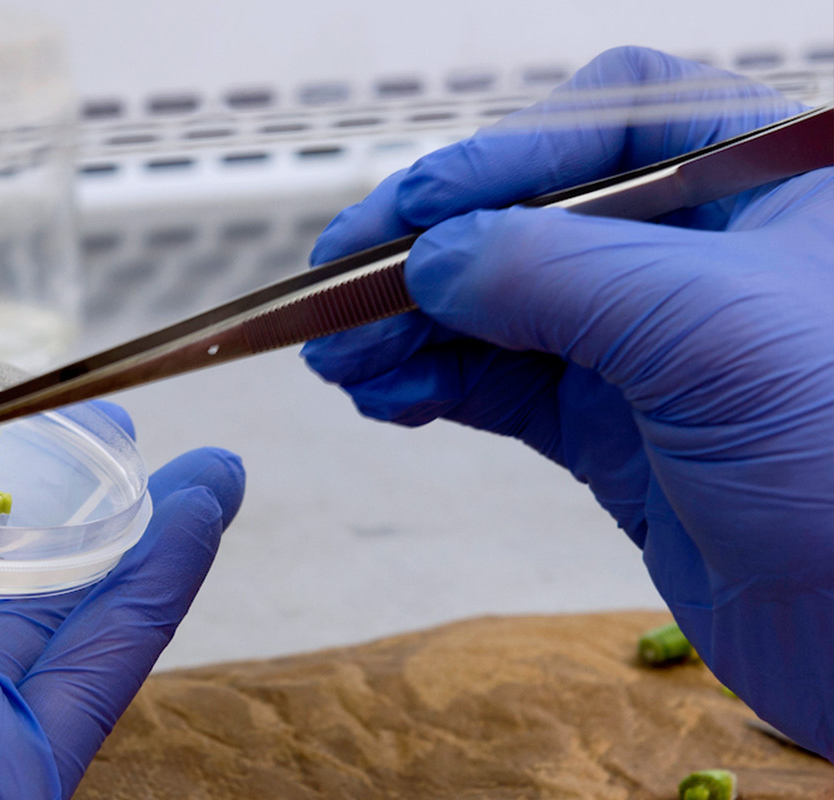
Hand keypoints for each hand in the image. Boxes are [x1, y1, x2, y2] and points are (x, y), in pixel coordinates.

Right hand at [301, 46, 831, 757]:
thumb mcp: (711, 334)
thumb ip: (555, 273)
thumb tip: (430, 257)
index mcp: (769, 185)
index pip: (616, 117)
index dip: (502, 152)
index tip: (413, 212)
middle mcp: (707, 254)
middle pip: (534, 211)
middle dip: (426, 249)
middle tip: (334, 285)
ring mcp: (656, 347)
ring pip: (502, 304)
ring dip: (409, 324)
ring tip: (338, 357)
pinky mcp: (617, 430)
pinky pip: (501, 384)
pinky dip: (434, 384)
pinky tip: (386, 397)